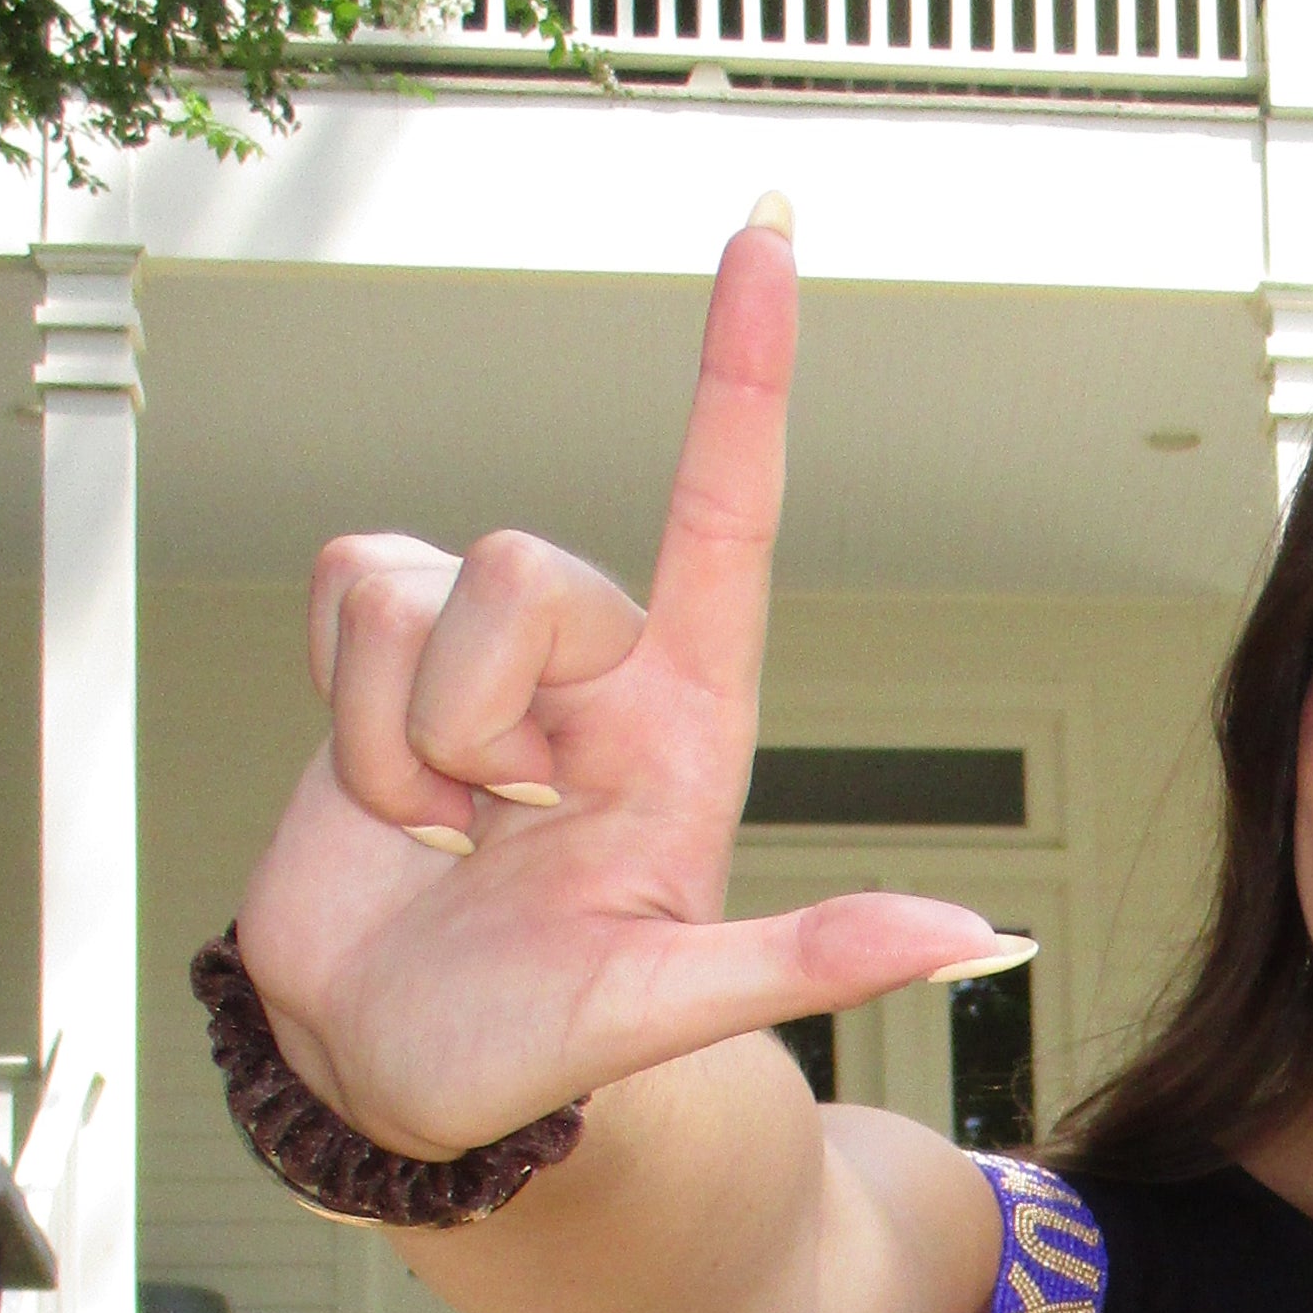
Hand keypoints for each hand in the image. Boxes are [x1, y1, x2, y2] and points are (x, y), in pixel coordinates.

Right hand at [234, 205, 1009, 1154]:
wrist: (383, 1075)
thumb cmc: (536, 1050)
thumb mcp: (671, 1009)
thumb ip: (812, 960)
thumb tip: (970, 939)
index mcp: (684, 722)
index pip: (727, 515)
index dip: (742, 375)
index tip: (768, 238)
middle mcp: (593, 671)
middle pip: (525, 568)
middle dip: (477, 713)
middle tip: (492, 829)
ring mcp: (482, 660)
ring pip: (418, 584)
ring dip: (402, 731)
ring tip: (443, 830)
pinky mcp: (378, 655)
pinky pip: (345, 591)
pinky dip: (342, 705)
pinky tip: (386, 791)